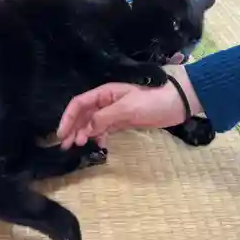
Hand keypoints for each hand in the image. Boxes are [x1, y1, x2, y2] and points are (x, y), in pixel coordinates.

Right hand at [57, 66, 202, 148]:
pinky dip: (99, 136)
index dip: (68, 118)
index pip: (79, 103)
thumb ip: (104, 118)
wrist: (178, 102)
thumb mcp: (127, 108)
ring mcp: (115, 111)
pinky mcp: (124, 121)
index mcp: (104, 93)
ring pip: (93, 122)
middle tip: (66, 146)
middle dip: (73, 128)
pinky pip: (105, 128)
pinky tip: (99, 145)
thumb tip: (86, 129)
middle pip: (83, 114)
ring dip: (84, 133)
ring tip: (78, 147)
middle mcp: (106, 101)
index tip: (61, 134)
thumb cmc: (153, 100)